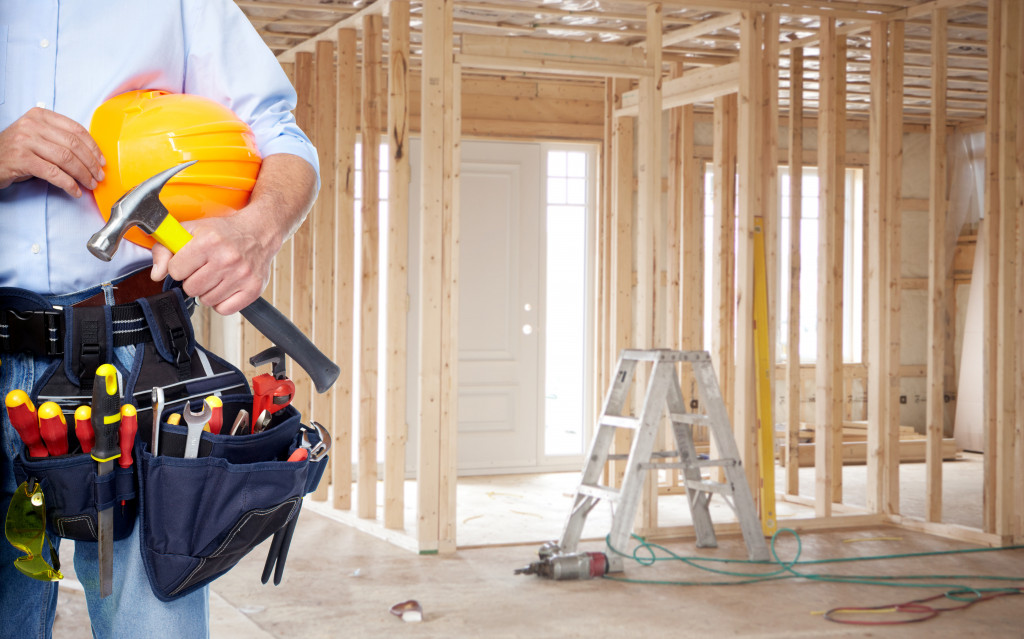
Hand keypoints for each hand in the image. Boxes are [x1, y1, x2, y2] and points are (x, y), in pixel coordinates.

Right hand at [0, 107, 105, 197]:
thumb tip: (91, 155)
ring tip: (90, 184)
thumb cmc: (16, 150)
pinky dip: (68, 184)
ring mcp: (26, 141)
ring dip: (83, 174)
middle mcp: (32, 125)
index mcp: (40, 116)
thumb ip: (59, 139)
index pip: (76, 129)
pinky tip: (75, 191)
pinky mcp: (22, 159)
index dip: (93, 147)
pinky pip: (53, 173)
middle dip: (91, 163)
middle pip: (73, 145)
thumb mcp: (37, 137)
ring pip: (66, 159)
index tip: (101, 161)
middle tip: (99, 176)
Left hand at [150, 214, 273, 315]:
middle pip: (191, 289)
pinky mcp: (253, 288)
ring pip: (207, 300)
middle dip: (193, 280)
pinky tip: (226, 287)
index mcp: (208, 241)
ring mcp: (242, 275)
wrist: (259, 233)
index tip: (189, 261)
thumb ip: (164, 249)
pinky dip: (222, 302)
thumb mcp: (190, 231)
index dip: (179, 267)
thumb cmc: (223, 233)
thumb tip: (156, 274)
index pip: (175, 271)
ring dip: (208, 291)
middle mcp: (226, 258)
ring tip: (216, 277)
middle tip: (203, 270)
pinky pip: (224, 309)